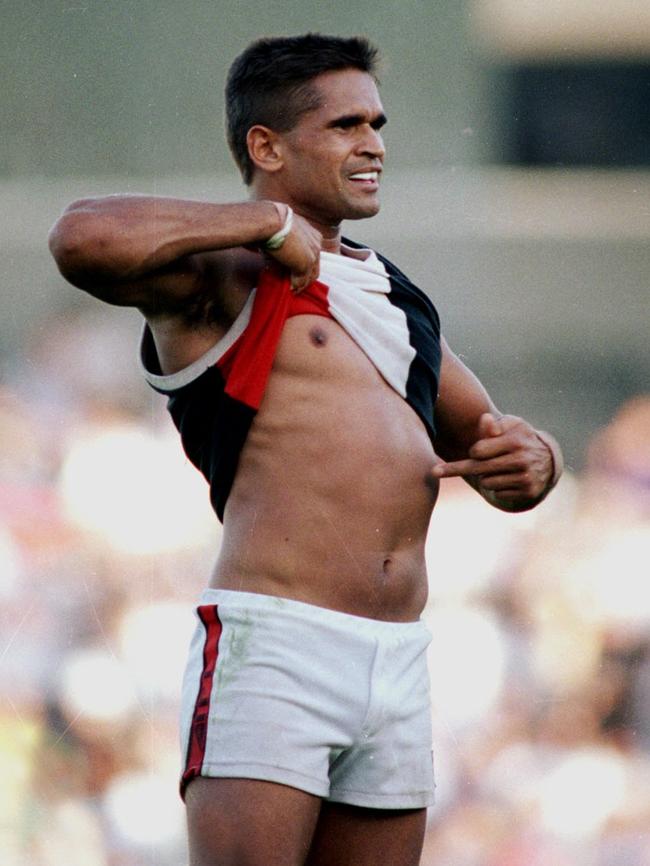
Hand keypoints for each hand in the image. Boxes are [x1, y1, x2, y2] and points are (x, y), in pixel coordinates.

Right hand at [266, 211, 321, 292]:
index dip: (306, 265)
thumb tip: (277, 260)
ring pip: (310, 275)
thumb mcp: (282, 233)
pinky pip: (302, 280)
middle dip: (306, 277)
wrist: (270, 220)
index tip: (297, 272)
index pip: (313, 254)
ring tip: (293, 290)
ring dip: (302, 284)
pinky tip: (290, 289)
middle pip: (315, 266)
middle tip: (297, 285)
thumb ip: (286, 246)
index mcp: (312, 233)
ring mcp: (313, 253)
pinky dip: (297, 287)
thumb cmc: (270, 222)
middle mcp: (316, 242)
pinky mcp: (306, 263)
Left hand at [431, 413, 554, 508]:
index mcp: (515, 441)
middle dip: (455, 469)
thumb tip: (484, 419)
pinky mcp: (528, 492)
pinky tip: (508, 479)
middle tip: (434, 472)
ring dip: (486, 476)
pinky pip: (498, 493)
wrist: (548, 460)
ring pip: (487, 482)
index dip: (473, 451)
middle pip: (478, 468)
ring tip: (499, 468)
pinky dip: (498, 487)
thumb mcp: (511, 425)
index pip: (478, 451)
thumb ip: (494, 424)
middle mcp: (521, 460)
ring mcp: (525, 478)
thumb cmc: (520, 438)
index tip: (471, 452)